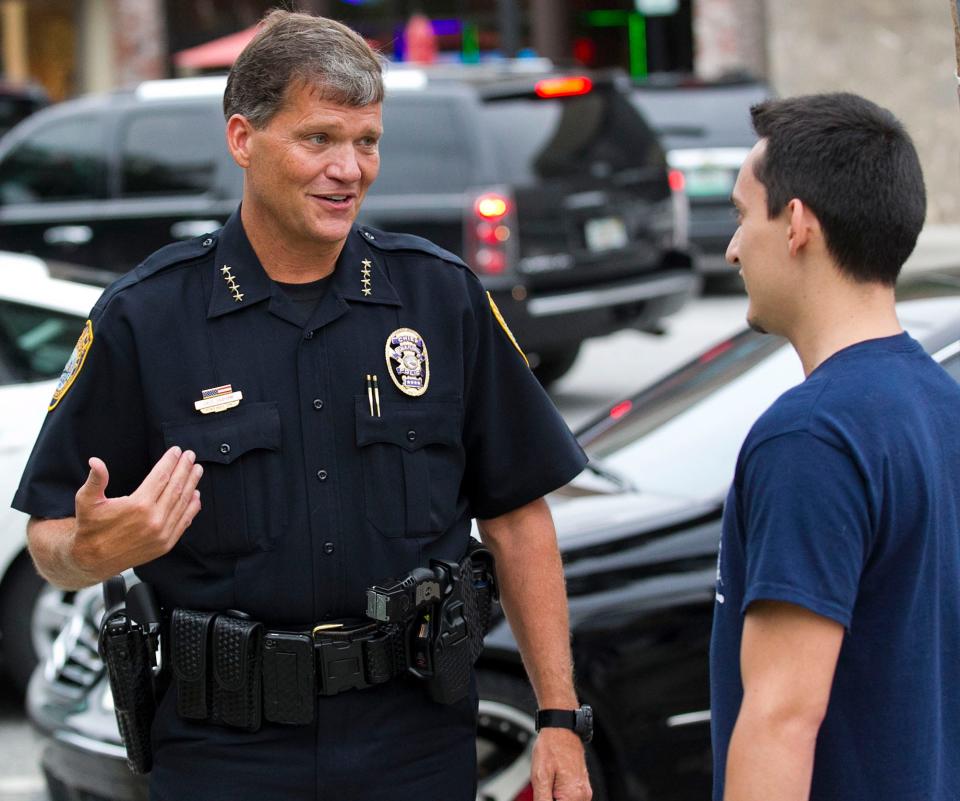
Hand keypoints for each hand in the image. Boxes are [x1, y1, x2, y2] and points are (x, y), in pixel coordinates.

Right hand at [70, 446, 202, 581]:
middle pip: (176, 487)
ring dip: (191, 484)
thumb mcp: (86, 501)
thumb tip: (95, 461)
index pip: (161, 476)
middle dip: (184, 469)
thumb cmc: (90, 527)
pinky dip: (192, 507)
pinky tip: (196, 496)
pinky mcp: (165, 544)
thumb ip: (95, 480)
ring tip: (196, 470)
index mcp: (138, 505)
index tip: (177, 451)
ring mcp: (162, 533)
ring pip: (182, 503)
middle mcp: (154, 519)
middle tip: (191, 456)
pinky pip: (184, 522)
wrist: (92, 560)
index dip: (170, 461)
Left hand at [530, 728, 591, 800]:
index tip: (542, 794)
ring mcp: (584, 790)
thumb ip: (542, 800)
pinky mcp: (581, 786)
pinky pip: (570, 798)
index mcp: (574, 796)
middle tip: (544, 787)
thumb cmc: (551, 747)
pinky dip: (559, 795)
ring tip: (548, 783)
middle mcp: (583, 795)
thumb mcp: (540, 777)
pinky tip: (552, 783)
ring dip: (554, 797)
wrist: (561, 728)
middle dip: (550, 799)